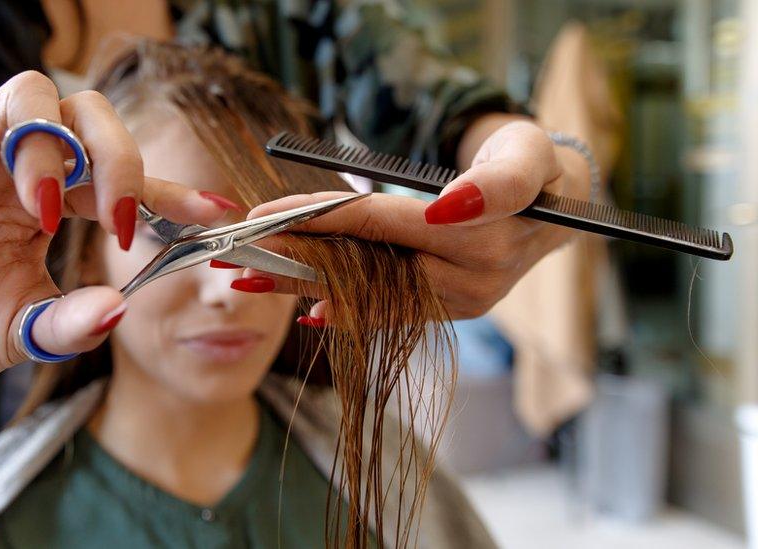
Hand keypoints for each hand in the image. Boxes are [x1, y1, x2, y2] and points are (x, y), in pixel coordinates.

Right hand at [0, 72, 232, 388]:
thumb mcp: (20, 334)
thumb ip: (66, 324)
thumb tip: (120, 310)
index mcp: (55, 205)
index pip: (120, 180)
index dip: (168, 189)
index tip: (214, 211)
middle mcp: (18, 169)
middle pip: (83, 115)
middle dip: (115, 153)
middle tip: (117, 212)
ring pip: (25, 93)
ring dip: (45, 144)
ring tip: (38, 206)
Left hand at [240, 119, 589, 320]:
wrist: (559, 210)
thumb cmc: (535, 167)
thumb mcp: (529, 154)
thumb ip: (501, 179)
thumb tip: (446, 210)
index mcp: (484, 241)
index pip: (381, 224)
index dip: (321, 218)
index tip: (268, 216)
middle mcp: (468, 283)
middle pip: (362, 267)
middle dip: (296, 259)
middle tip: (238, 256)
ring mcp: (454, 302)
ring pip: (367, 293)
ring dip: (305, 288)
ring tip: (250, 282)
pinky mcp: (445, 308)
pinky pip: (387, 311)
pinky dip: (343, 308)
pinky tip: (304, 311)